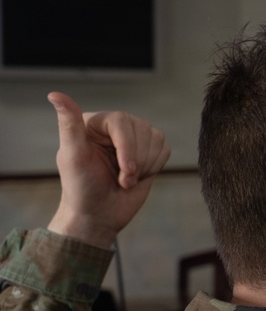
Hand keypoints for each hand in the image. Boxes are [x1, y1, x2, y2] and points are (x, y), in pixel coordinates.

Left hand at [46, 92, 170, 247]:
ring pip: (156, 139)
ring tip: (126, 179)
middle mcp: (115, 126)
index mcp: (94, 122)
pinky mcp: (150, 152)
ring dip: (146, 165)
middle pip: (143, 129)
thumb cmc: (82, 188)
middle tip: (121, 179)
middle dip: (136, 161)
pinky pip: (165, 149)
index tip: (125, 171)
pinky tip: (138, 176)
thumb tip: (54, 95)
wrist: (100, 215)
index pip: (122, 121)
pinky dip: (155, 167)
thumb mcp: (72, 156)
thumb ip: (68, 125)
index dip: (127, 147)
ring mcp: (134, 139)